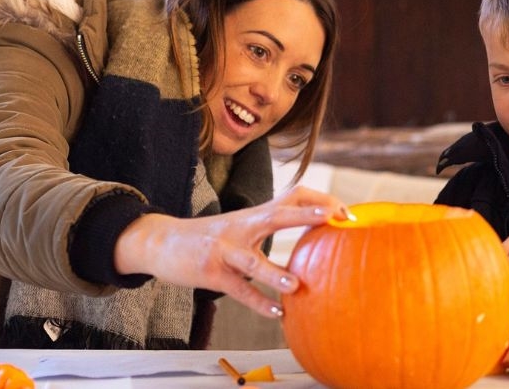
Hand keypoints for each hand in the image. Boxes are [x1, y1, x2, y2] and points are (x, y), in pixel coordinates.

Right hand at [112, 186, 346, 318]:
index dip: (320, 200)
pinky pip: (238, 290)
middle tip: (334, 218)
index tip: (346, 212)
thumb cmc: (211, 236)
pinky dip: (258, 302)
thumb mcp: (242, 224)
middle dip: (306, 214)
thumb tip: (306, 234)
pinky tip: (278, 313)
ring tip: (297, 284)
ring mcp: (225, 251)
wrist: (162, 241)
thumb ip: (269, 225)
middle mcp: (242, 227)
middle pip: (277, 214)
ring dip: (274, 273)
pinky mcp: (211, 274)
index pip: (292, 195)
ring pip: (252, 261)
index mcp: (254, 214)